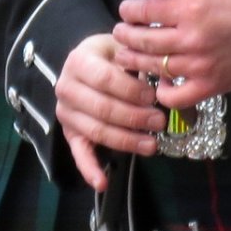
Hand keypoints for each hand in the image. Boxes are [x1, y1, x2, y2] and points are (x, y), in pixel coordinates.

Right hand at [56, 32, 164, 189]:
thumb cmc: (113, 53)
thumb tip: (164, 82)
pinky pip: (78, 153)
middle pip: (102, 108)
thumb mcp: (123, 48)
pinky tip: (103, 183)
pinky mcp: (69, 132)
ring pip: (96, 131)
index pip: (105, 79)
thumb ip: (138, 62)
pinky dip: (89, 170)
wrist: (90, 60)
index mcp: (79, 61)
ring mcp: (66, 113)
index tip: (153, 97)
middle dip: (134, 118)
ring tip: (152, 145)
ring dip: (125, 141)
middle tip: (160, 122)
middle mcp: (66, 87)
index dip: (130, 90)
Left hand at [112, 0, 230, 106]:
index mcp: (192, 9)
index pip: (145, 11)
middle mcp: (191, 38)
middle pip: (142, 40)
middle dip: (125, 35)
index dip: (129, 11)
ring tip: (128, 55)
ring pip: (152, 67)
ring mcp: (198, 65)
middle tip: (120, 33)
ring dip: (134, 60)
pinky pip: (173, 97)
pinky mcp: (209, 86)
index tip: (126, 11)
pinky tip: (160, 81)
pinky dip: (161, 91)